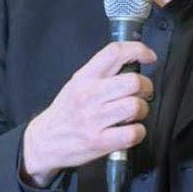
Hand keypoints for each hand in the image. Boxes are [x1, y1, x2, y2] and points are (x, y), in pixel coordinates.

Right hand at [21, 40, 156, 184]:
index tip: (149, 57)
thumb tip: (133, 63)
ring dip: (141, 110)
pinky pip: (133, 133)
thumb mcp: (77, 83)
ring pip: (136, 106)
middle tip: (141, 93)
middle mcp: (89, 95)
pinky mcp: (99, 141)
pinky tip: (130, 131)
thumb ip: (102, 72)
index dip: (138, 50)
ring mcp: (94, 119)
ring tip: (132, 114)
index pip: (115, 52)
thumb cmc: (66, 112)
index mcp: (85, 77)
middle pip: (133, 81)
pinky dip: (138, 132)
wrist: (44, 141)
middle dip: (146, 87)